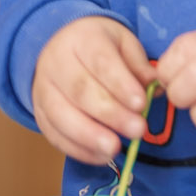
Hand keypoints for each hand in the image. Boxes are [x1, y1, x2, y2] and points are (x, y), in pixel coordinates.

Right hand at [31, 15, 155, 164]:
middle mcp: (55, 62)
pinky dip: (78, 149)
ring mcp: (43, 89)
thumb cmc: (99, 48)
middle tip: (138, 130)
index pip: (99, 61)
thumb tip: (156, 86)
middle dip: (110, 114)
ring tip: (115, 149)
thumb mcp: (123, 44)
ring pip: (61, 115)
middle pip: (80, 91)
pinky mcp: (40, 113)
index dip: (120, 84)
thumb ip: (139, 65)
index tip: (141, 103)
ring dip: (90, 135)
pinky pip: (54, 134)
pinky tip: (101, 156)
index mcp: (80, 39)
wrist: (61, 48)